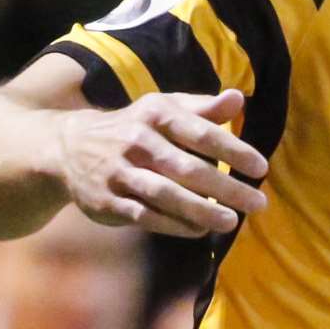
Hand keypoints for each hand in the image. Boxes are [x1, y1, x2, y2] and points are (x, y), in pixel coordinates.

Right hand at [59, 88, 268, 237]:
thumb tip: (238, 98)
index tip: (261, 168)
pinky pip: (144, 216)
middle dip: (227, 188)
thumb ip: (203, 109)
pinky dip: (173, 225)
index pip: (202, 133)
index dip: (234, 151)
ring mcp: (119, 172)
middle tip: (258, 204)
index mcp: (156, 115)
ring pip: (165, 195)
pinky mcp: (106, 200)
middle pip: (188, 169)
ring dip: (201, 211)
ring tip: (231, 222)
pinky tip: (200, 230)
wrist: (68, 147)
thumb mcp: (164, 110)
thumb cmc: (135, 128)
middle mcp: (137, 141)